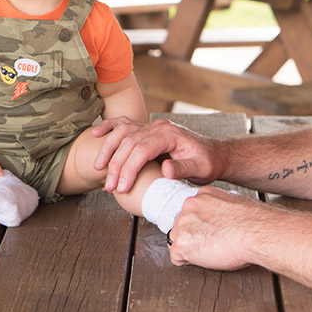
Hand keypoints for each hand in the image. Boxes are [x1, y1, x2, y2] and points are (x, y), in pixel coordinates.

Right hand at [91, 117, 222, 193]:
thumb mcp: (200, 169)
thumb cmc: (208, 163)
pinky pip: (124, 124)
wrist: (214, 154)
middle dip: (116, 165)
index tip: (121, 187)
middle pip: (129, 143)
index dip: (129, 169)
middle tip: (109, 186)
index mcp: (170, 134)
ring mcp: (151, 126)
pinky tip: (96, 133)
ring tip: (98, 169)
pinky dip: (109, 128)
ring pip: (123, 133)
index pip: (142, 150)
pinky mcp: (147, 130)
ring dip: (108, 149)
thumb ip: (182, 168)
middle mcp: (158, 126)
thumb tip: (165, 170)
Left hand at [167, 187, 264, 271]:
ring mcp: (183, 224)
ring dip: (192, 250)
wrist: (257, 232)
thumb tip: (220, 219)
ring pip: (178, 241)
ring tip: (213, 250)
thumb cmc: (255, 222)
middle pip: (182, 227)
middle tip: (214, 244)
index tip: (212, 233)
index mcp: (203, 195)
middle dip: (194, 238)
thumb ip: (220, 209)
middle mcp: (189, 206)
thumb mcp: (235, 204)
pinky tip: (207, 258)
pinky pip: (176, 258)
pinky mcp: (182, 244)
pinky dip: (189, 262)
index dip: (202, 227)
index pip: (192, 214)